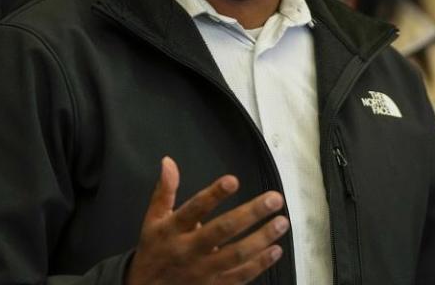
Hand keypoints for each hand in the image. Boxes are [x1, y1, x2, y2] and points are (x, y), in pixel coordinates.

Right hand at [125, 157, 288, 284]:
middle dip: (250, 214)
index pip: (194, 209)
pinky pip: (240, 276)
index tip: (233, 180)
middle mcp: (189, 249)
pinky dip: (259, 264)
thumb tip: (168, 161)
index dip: (213, 195)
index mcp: (173, 229)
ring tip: (282, 222)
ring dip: (261, 238)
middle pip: (222, 230)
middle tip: (274, 199)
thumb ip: (164, 191)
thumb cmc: (154, 250)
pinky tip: (275, 249)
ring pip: (236, 255)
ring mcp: (203, 270)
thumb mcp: (152, 220)